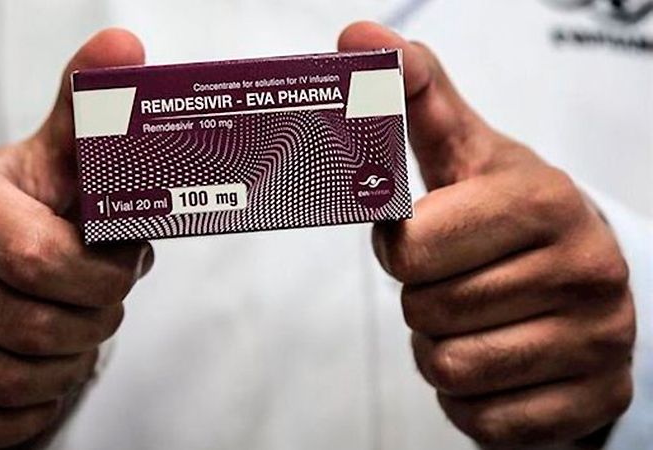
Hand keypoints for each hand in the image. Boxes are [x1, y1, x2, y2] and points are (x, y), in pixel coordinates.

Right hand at [0, 29, 151, 449]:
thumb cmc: (34, 217)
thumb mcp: (64, 166)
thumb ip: (90, 114)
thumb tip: (124, 47)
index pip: (43, 261)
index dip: (102, 280)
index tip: (121, 271)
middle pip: (31, 324)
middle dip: (90, 326)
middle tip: (101, 310)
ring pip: (3, 380)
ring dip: (60, 370)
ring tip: (71, 342)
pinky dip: (21, 417)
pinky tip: (37, 384)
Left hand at [340, 23, 634, 446]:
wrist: (587, 279)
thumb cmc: (508, 216)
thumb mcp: (468, 152)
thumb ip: (413, 97)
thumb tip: (356, 39)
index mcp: (542, 200)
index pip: (412, 248)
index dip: (398, 249)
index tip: (416, 238)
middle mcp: (586, 269)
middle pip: (427, 311)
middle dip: (422, 299)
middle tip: (452, 280)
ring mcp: (597, 342)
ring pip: (447, 368)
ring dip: (441, 346)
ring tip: (475, 316)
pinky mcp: (590, 401)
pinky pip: (480, 420)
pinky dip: (470, 395)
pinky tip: (496, 359)